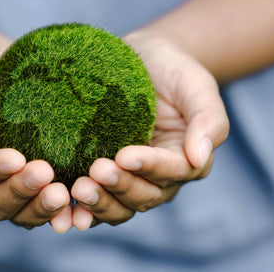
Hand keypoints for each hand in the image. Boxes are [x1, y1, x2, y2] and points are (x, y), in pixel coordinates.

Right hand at [0, 50, 71, 232]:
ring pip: (19, 214)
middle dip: (19, 190)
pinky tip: (75, 211)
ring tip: (61, 194)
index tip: (15, 158)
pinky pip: (42, 211)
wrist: (1, 78)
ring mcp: (6, 195)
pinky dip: (58, 215)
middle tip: (44, 172)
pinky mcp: (33, 193)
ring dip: (40, 207)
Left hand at [71, 34, 229, 229]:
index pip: (172, 172)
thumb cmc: (173, 70)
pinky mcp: (103, 178)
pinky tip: (65, 211)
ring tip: (79, 189)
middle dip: (121, 186)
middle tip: (96, 170)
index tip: (125, 155)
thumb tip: (200, 157)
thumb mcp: (197, 85)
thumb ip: (208, 120)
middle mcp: (159, 177)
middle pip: (145, 196)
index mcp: (185, 158)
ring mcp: (130, 180)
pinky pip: (95, 203)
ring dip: (100, 203)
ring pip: (120, 207)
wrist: (142, 61)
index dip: (149, 167)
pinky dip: (82, 211)